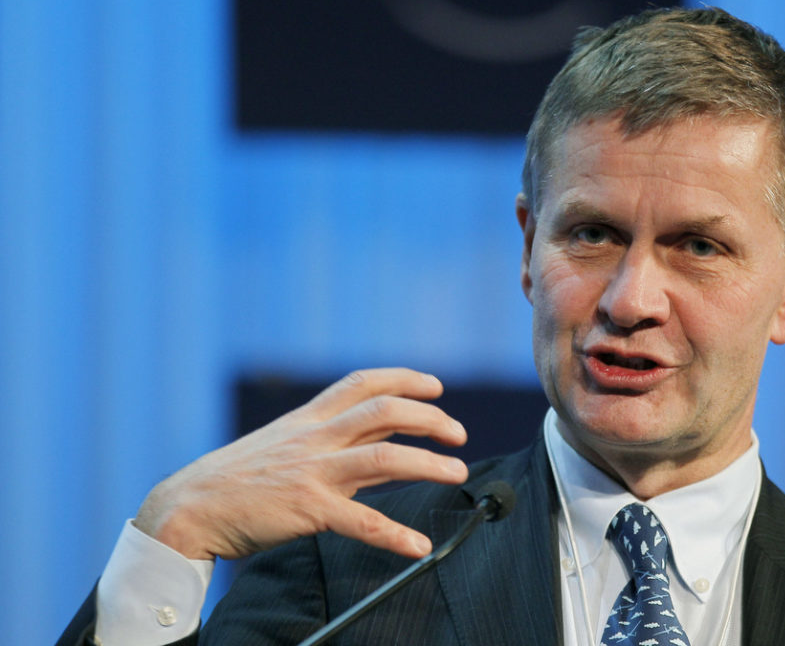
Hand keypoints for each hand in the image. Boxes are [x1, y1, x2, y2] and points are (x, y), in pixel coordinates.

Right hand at [135, 368, 468, 560]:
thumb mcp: (287, 449)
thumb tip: (389, 449)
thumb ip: (337, 446)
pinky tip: (419, 546)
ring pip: (384, 455)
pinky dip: (395, 535)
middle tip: (458, 434)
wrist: (187, 509)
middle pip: (384, 410)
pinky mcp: (306, 508)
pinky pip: (361, 521)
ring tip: (459, 472)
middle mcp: (315, 437)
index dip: (404, 379)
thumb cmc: (238, 482)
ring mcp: (312, 470)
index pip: (363, 383)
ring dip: (429, 463)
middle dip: (429, 418)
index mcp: (308, 420)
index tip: (436, 388)